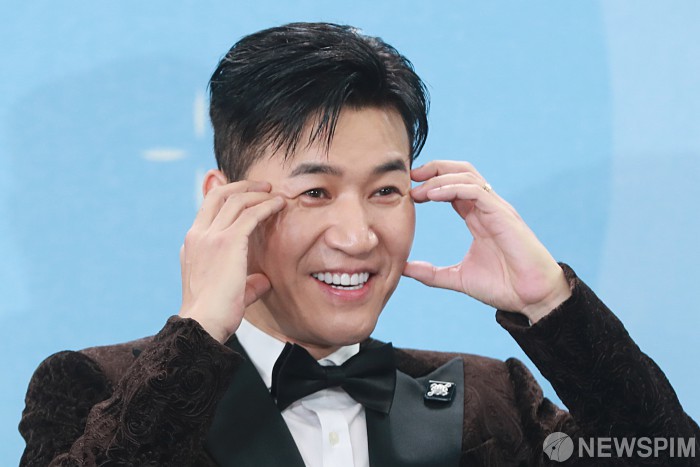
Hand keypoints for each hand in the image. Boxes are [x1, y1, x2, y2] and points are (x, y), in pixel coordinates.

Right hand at [178, 180, 285, 341]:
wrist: (203, 323)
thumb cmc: (214, 315)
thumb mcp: (227, 290)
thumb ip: (245, 281)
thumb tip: (263, 281)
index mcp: (192, 244)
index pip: (208, 208)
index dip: (228, 196)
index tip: (249, 195)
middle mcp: (198, 235)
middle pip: (219, 195)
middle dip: (243, 186)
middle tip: (264, 187)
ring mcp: (211, 236)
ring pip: (236, 200)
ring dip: (258, 194)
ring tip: (275, 193)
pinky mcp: (228, 242)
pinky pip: (250, 214)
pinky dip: (266, 206)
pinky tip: (280, 205)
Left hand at [403, 161, 569, 322]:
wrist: (532, 298)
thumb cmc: (503, 286)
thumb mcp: (458, 278)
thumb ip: (431, 273)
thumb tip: (404, 268)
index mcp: (478, 218)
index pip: (453, 188)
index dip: (430, 184)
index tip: (408, 192)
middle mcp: (487, 208)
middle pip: (460, 172)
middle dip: (434, 169)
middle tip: (409, 178)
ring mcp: (496, 209)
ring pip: (467, 176)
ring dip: (439, 178)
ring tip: (417, 190)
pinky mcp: (503, 215)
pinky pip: (475, 191)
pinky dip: (452, 188)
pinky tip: (433, 195)